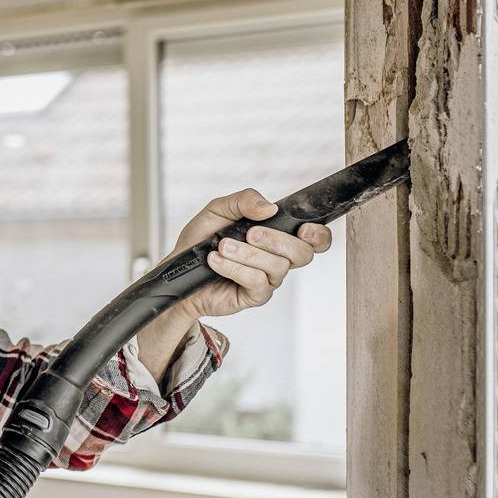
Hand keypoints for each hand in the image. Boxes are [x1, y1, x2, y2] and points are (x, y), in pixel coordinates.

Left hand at [168, 188, 332, 319]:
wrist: (179, 269)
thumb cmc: (201, 240)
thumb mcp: (219, 210)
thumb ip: (244, 201)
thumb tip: (270, 208)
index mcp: (277, 236)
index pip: (315, 239)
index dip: (319, 235)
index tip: (304, 228)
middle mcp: (278, 259)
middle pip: (302, 253)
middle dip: (277, 240)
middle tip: (251, 233)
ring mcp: (268, 280)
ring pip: (277, 267)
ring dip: (248, 253)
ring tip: (222, 246)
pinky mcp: (253, 296)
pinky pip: (257, 282)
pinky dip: (235, 268)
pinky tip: (216, 261)